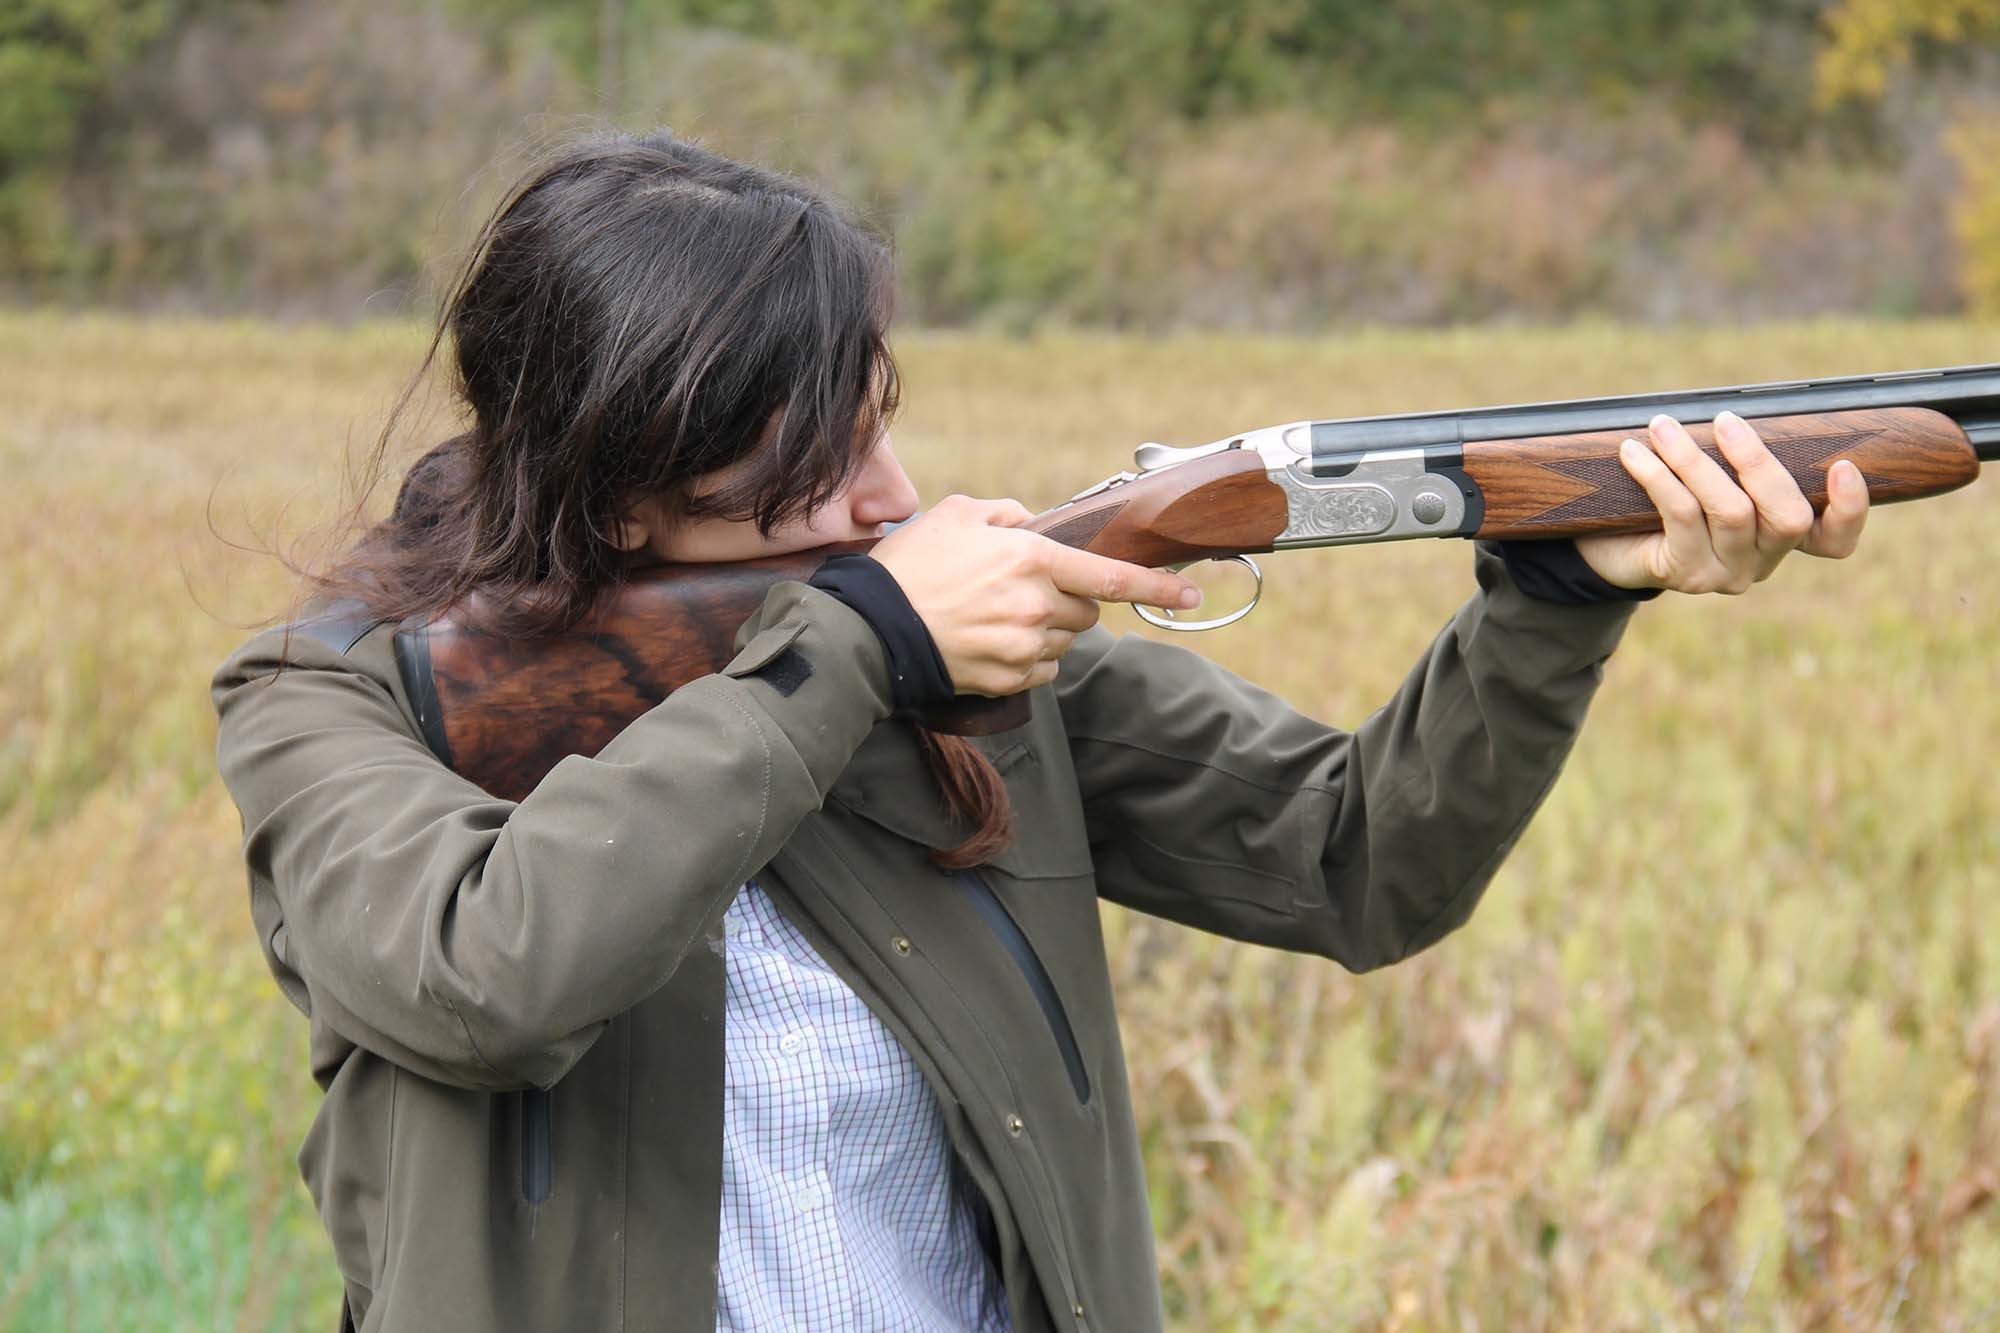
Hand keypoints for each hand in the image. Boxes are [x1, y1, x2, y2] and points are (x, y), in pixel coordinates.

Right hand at [870, 494, 1201, 694]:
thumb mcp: (955, 515)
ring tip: (995, 617)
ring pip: (1065, 642)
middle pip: (1087, 612)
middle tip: (1022, 592)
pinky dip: (1029, 659)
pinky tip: (992, 643)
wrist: (873, 629)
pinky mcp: (1010, 679)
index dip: (1158, 588)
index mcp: (1033, 559)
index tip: (1192, 594)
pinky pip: (1043, 670)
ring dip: (1046, 630)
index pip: (1111, 578)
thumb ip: (1006, 514)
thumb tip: (1032, 524)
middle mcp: (1038, 605)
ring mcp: (1026, 647)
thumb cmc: (911, 566)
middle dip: (1068, 602)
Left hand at [1576, 411, 1869, 592]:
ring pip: (1730, 511)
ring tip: (1662, 426)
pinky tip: (1633, 452)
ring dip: (1694, 460)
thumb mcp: (1707, 471)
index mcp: (1781, 536)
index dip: (1849, 509)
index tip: (1843, 465)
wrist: (1603, 543)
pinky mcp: (1685, 574)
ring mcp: (1726, 573)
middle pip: (1787, 518)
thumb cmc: (1662, 497)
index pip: (1834, 539)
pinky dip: (1658, 475)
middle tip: (1725, 420)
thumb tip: (1733, 411)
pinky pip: (1680, 516)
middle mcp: (1762, 561)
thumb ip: (1734, 454)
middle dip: (1759, 462)